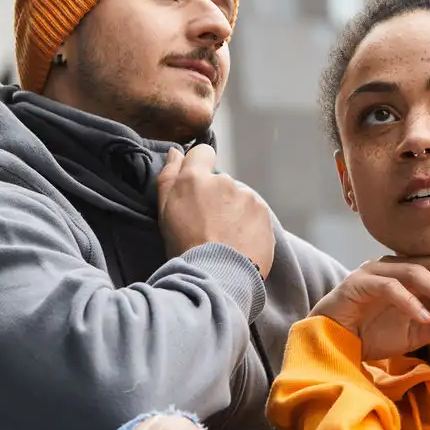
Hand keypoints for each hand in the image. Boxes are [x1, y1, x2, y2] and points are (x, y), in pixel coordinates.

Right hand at [157, 144, 275, 278]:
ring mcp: (248, 198)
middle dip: (216, 197)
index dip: (199, 166)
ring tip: (225, 239)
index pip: (203, 152)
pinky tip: (239, 244)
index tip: (197, 188)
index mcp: (197, 178)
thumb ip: (169, 176)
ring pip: (239, 198)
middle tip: (208, 225)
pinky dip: (249, 226)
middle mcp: (225, 182)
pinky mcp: (265, 215)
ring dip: (233, 212)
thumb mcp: (164, 212)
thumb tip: (176, 151)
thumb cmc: (184, 246)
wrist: (217, 278)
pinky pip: (255, 214)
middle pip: (221, 182)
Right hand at [314, 257, 429, 361]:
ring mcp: (376, 272)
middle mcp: (395, 267)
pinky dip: (408, 301)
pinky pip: (389, 287)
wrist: (332, 339)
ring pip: (413, 272)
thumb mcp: (416, 334)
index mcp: (410, 275)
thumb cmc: (373, 333)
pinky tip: (423, 316)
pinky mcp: (359, 283)